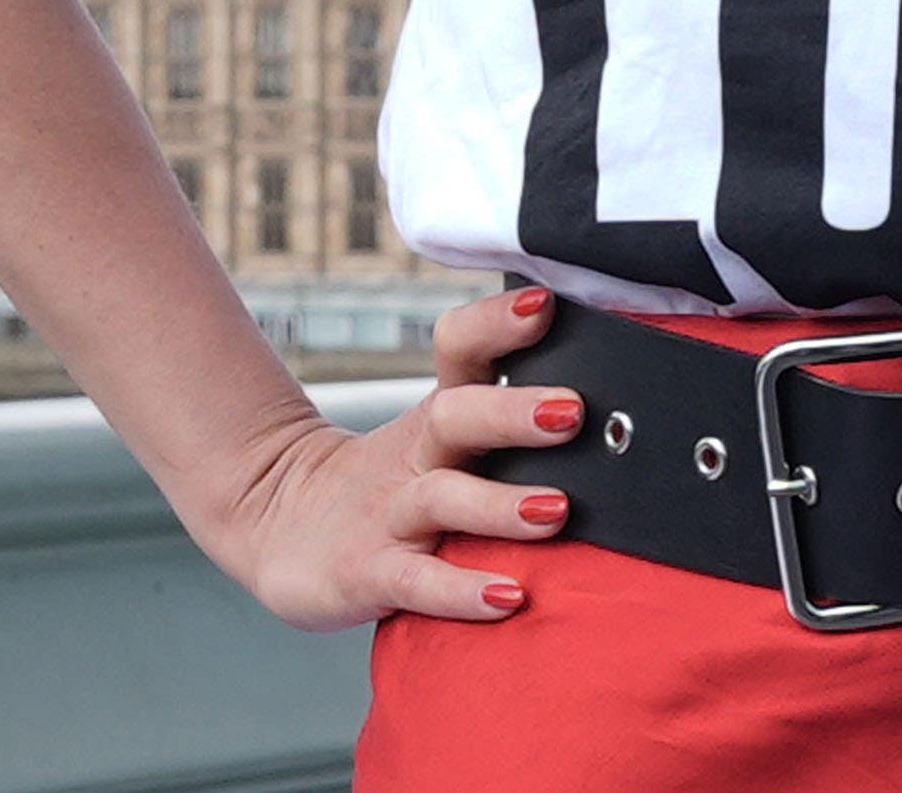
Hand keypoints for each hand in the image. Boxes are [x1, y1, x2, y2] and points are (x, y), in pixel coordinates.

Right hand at [196, 287, 581, 630]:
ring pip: (443, 499)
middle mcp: (415, 456)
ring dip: (501, 504)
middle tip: (574, 411)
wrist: (279, 524)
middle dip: (513, 412)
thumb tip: (621, 412)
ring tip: (555, 511)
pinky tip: (507, 597)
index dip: (496, 323)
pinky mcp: (368, 573)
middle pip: (455, 416)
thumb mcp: (439, 443)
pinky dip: (462, 590)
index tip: (544, 303)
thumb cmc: (392, 484)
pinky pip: (418, 582)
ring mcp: (389, 515)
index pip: (459, 349)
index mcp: (437, 417)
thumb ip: (506, 424)